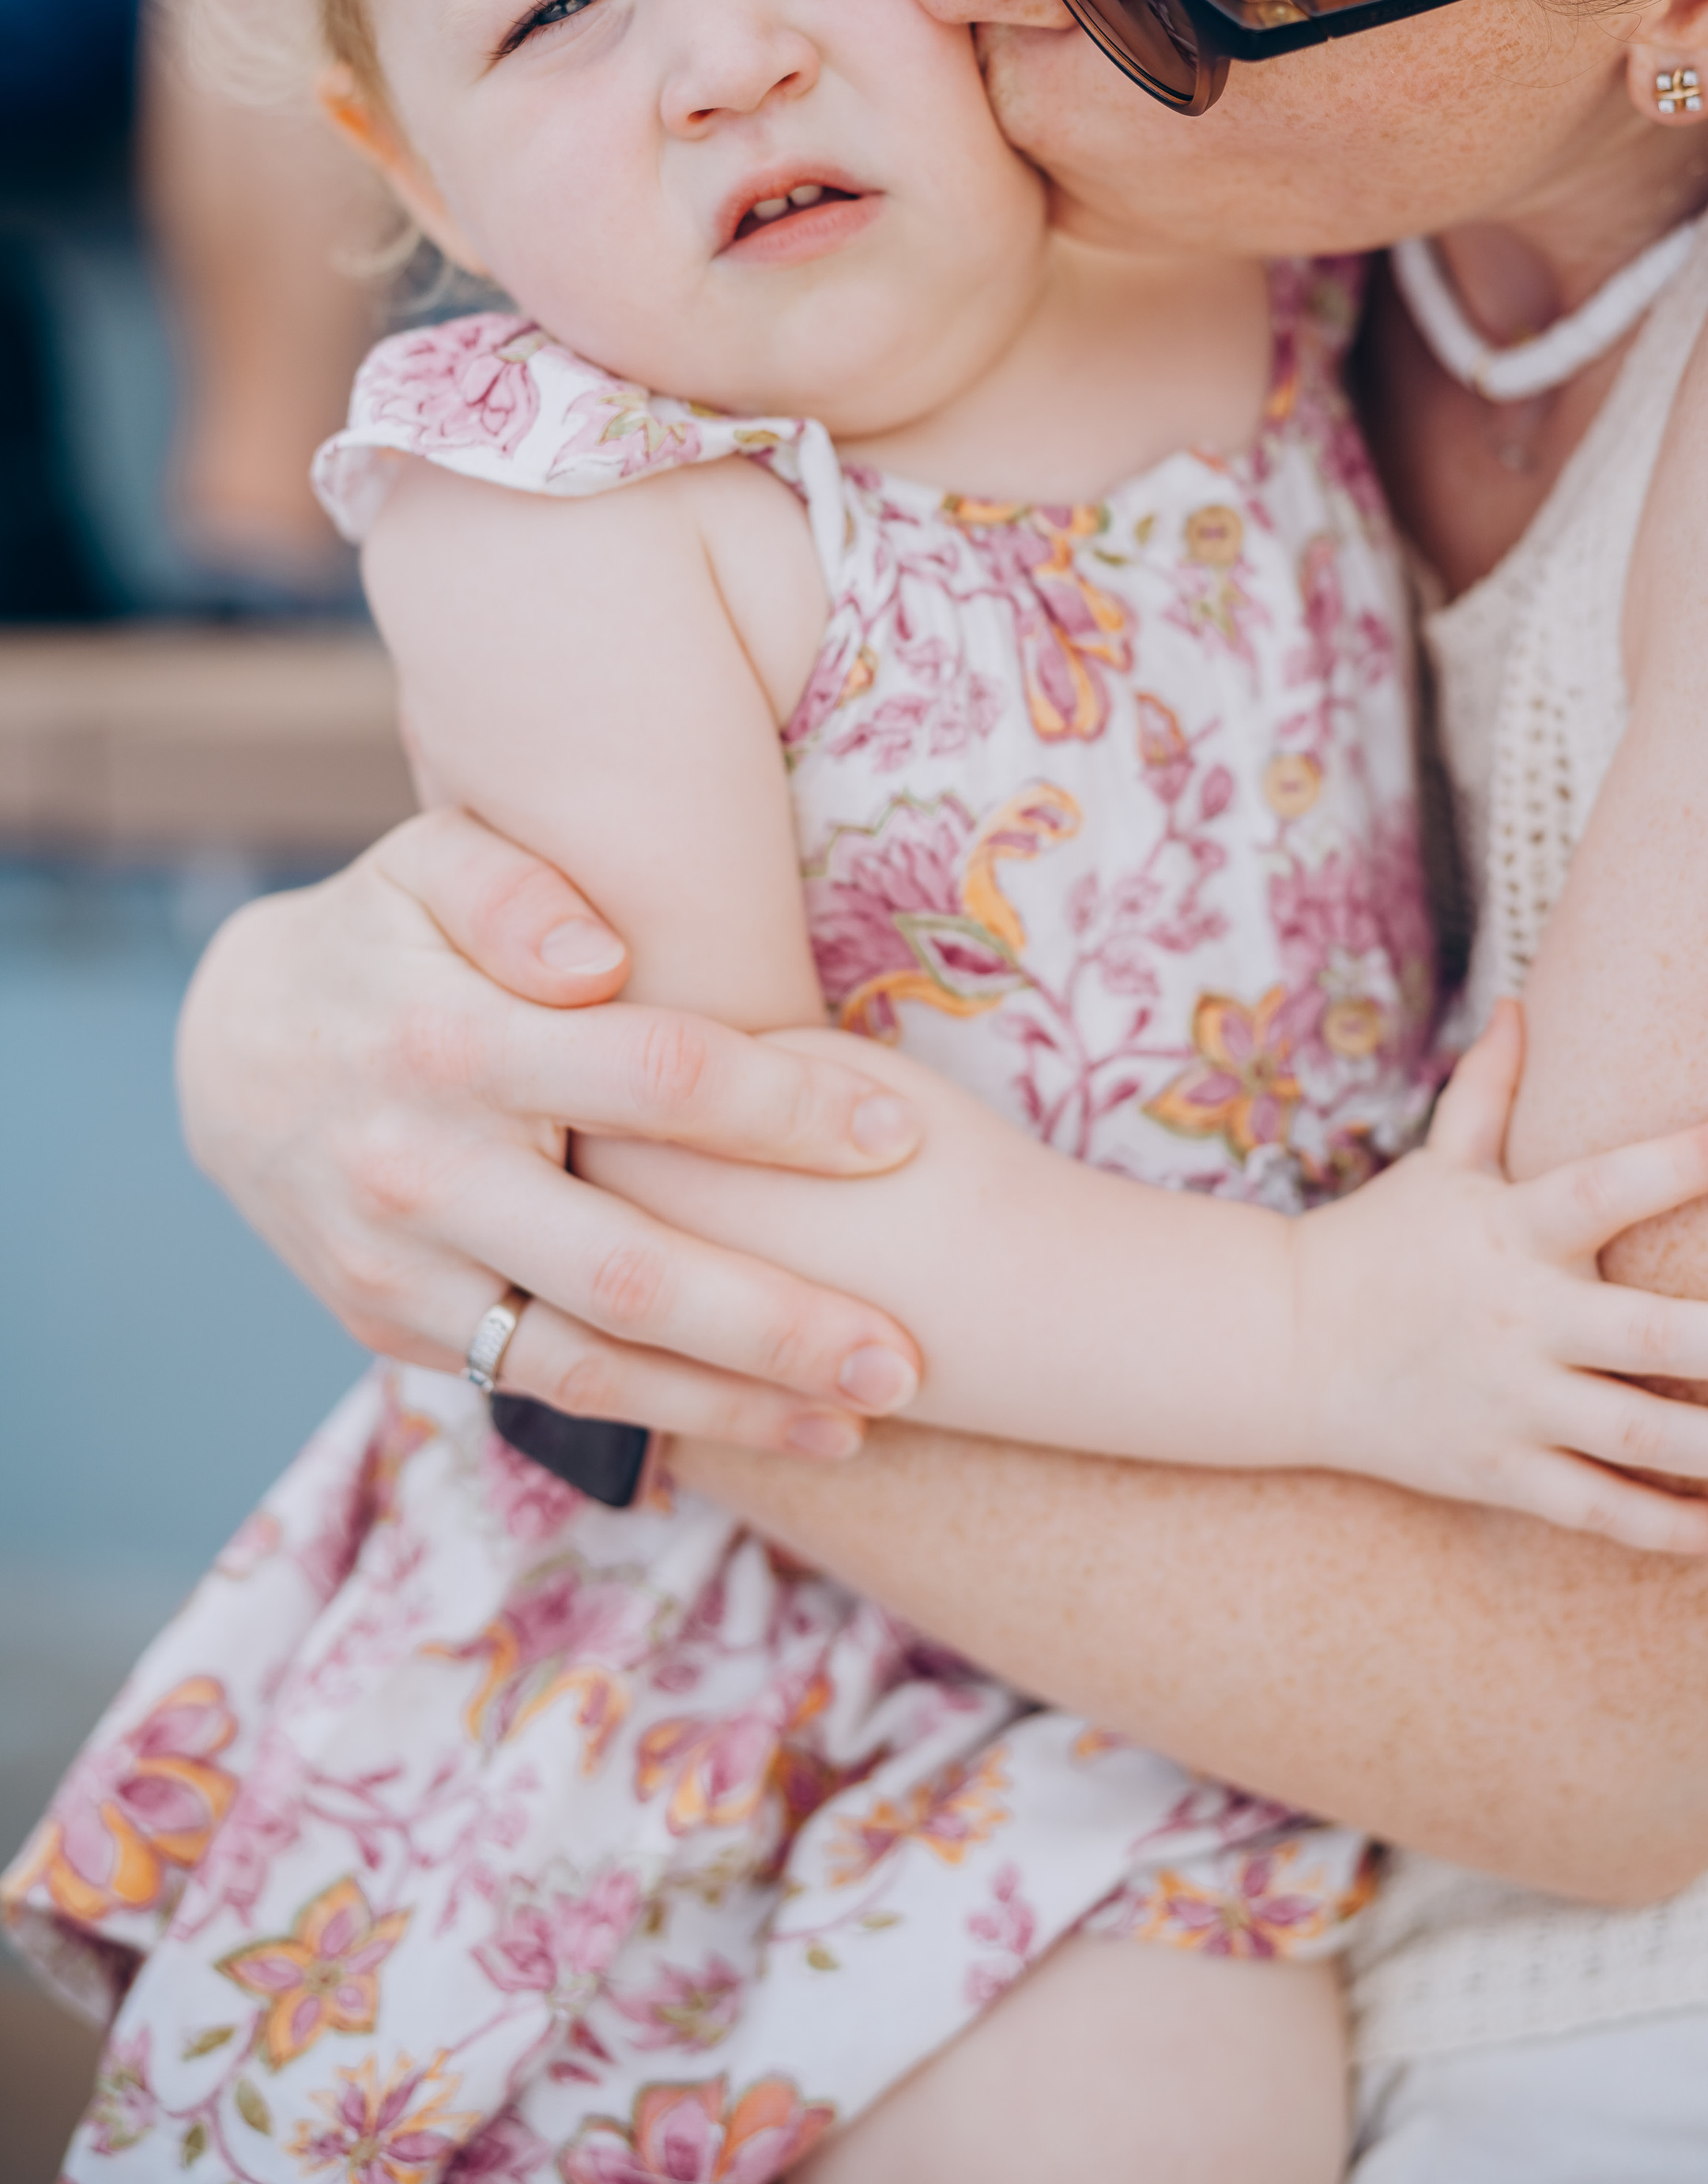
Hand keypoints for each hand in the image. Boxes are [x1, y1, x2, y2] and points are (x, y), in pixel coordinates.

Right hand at [177, 809, 925, 1454]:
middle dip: (776, 1322)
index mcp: (454, 1044)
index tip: (896, 1137)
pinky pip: (532, 1382)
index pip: (653, 1081)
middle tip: (904, 1352)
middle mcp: (424, 1173)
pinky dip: (650, 1409)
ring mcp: (401, 1269)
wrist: (227, 1051)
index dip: (782, 1115)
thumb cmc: (380, 936)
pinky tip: (757, 1421)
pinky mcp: (389, 1325)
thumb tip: (602, 958)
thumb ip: (516, 888)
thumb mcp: (427, 863)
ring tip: (859, 1420)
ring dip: (730, 1403)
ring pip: (585, 1362)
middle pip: (630, 1269)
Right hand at [1291, 1002, 1707, 1553]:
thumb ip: (1485, 1094)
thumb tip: (1517, 1004)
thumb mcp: (1437, 1166)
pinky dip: (1661, 1526)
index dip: (1673, 1165)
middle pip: (1649, 1336)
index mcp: (1510, 1231)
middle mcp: (1518, 1317)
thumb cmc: (1383, 1241)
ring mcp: (1509, 1399)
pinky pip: (1591, 1506)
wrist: (1290, 1345)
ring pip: (1635, 1434)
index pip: (1600, 1189)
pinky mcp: (1497, 1468)